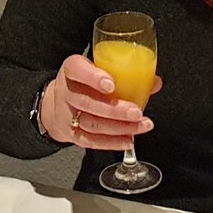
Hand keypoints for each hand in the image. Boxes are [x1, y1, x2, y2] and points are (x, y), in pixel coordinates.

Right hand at [39, 54, 157, 149]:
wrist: (58, 102)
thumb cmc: (85, 82)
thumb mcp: (99, 69)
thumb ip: (125, 74)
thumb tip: (155, 83)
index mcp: (72, 69)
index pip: (76, 69)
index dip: (93, 78)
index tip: (111, 85)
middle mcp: (66, 91)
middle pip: (87, 102)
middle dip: (115, 109)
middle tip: (136, 112)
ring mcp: (66, 114)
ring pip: (92, 123)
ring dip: (119, 127)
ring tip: (140, 126)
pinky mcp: (71, 133)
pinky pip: (91, 141)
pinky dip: (111, 142)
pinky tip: (128, 140)